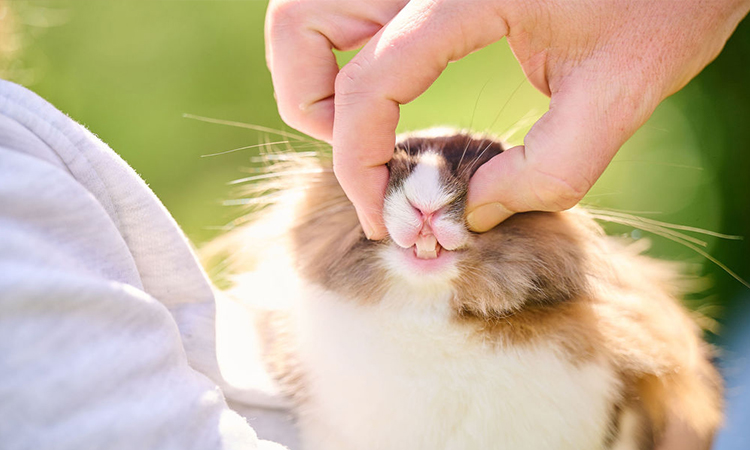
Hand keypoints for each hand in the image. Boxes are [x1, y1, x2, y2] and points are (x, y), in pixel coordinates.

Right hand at [265, 0, 749, 237]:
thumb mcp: (621, 93)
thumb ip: (548, 171)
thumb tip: (473, 212)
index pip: (367, 87)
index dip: (358, 166)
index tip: (382, 219)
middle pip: (299, 24)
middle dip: (312, 105)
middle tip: (361, 155)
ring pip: (311, 10)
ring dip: (318, 74)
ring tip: (366, 127)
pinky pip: (352, 6)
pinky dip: (345, 52)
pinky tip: (391, 88)